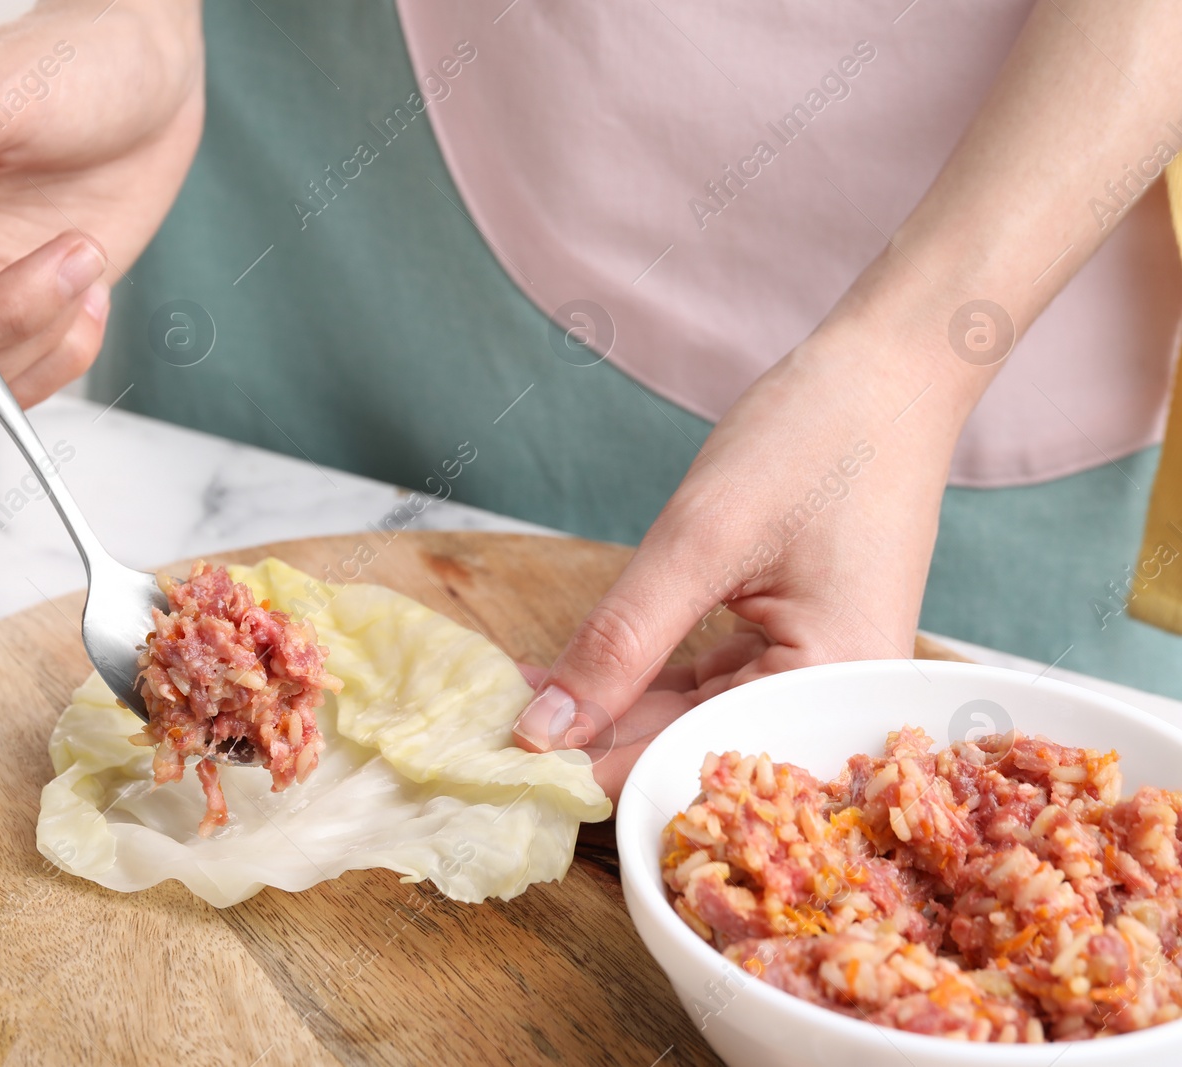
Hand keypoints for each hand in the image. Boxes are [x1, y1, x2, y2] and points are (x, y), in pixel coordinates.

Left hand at [514, 320, 967, 802]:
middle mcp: (836, 706)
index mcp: (832, 692)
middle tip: (496, 739)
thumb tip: (542, 730)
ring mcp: (817, 680)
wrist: (887, 375)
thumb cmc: (812, 439)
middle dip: (596, 745)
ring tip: (518, 705)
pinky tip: (573, 679)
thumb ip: (620, 643)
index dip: (596, 776)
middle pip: (696, 754)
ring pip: (694, 721)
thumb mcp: (700, 541)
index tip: (511, 780)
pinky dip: (644, 680)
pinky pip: (709, 686)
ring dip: (610, 712)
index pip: (695, 766)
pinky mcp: (796, 651)